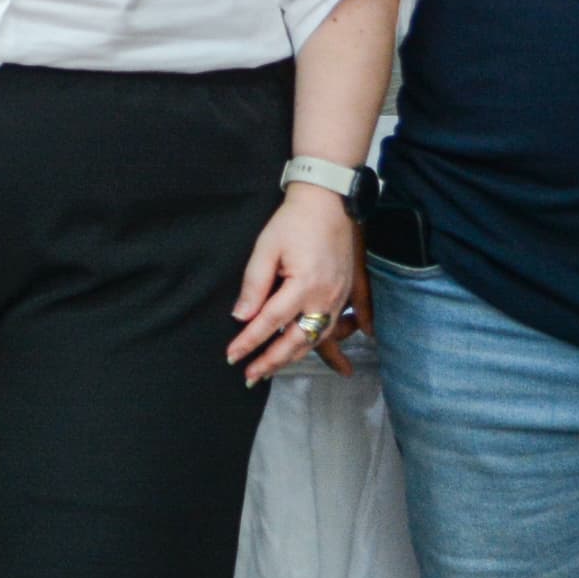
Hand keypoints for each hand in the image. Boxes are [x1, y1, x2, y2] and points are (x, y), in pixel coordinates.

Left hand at [229, 188, 361, 383]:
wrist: (329, 200)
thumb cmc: (294, 220)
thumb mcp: (266, 247)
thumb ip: (254, 285)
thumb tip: (241, 317)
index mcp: (303, 285)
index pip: (269, 322)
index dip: (249, 342)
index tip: (232, 356)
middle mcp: (325, 297)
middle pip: (296, 340)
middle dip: (272, 361)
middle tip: (250, 376)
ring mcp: (339, 297)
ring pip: (316, 338)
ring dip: (294, 356)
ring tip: (272, 368)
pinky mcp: (346, 293)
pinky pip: (335, 327)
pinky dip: (323, 344)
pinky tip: (319, 357)